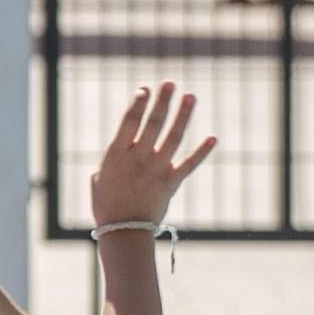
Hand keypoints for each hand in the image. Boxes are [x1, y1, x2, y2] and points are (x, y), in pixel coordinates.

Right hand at [87, 81, 215, 228]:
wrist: (123, 231)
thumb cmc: (106, 205)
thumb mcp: (99, 179)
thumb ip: (114, 159)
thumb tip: (123, 146)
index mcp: (116, 156)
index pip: (129, 123)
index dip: (138, 105)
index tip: (145, 89)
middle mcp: (138, 159)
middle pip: (153, 124)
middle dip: (162, 102)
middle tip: (170, 83)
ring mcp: (156, 169)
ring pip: (173, 137)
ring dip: (183, 115)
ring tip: (190, 96)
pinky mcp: (171, 182)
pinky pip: (190, 164)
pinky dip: (202, 151)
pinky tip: (214, 137)